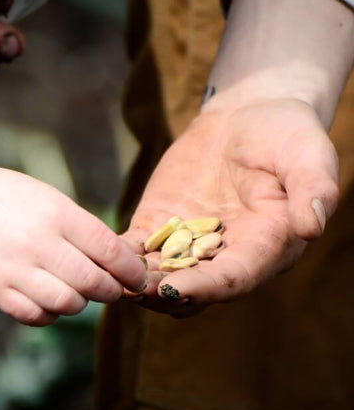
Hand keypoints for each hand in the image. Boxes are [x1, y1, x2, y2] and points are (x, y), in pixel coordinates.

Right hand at [0, 158, 147, 325]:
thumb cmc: (1, 197)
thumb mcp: (45, 198)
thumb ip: (78, 227)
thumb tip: (115, 258)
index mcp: (56, 213)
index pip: (109, 249)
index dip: (130, 270)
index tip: (137, 278)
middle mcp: (38, 242)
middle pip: (92, 283)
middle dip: (111, 291)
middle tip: (112, 289)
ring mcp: (14, 268)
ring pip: (67, 304)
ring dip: (78, 303)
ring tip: (75, 292)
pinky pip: (35, 316)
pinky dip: (49, 314)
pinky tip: (47, 301)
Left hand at [123, 99, 338, 315]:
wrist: (248, 117)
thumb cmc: (285, 134)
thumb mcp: (306, 154)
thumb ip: (313, 189)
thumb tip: (312, 227)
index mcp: (265, 246)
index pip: (234, 278)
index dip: (203, 287)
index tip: (172, 291)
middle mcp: (227, 253)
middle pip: (192, 286)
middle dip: (160, 293)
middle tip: (130, 292)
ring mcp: (191, 241)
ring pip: (161, 273)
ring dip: (135, 280)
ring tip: (106, 277)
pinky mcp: (163, 224)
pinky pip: (139, 246)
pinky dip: (120, 253)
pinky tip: (96, 253)